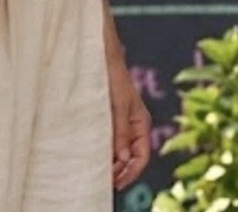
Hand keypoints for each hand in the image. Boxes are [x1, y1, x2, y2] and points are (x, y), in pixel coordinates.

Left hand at [106, 47, 151, 190]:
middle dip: (121, 170)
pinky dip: (107, 150)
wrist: (102, 54)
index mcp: (141, 122)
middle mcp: (133, 124)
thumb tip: (123, 158)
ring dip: (113, 162)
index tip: (117, 184)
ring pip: (121, 149)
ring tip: (100, 173)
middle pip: (132, 156)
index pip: (142, 155)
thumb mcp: (118, 105)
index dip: (131, 172)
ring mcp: (122, 121)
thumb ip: (121, 131)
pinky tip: (96, 155)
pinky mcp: (110, 116)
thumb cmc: (113, 76)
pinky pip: (112, 139)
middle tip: (104, 182)